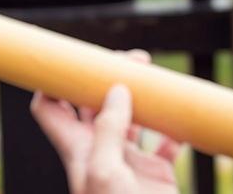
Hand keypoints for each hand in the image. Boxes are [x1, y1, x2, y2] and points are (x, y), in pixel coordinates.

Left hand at [30, 50, 180, 193]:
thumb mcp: (104, 174)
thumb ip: (106, 129)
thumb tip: (116, 87)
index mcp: (78, 150)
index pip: (52, 107)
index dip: (58, 81)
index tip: (76, 57)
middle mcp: (100, 153)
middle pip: (94, 103)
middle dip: (109, 77)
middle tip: (135, 60)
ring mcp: (129, 164)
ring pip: (131, 117)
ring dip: (142, 96)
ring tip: (157, 79)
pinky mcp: (157, 175)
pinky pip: (165, 141)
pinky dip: (173, 125)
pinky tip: (181, 115)